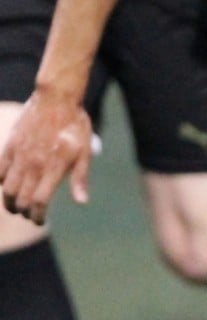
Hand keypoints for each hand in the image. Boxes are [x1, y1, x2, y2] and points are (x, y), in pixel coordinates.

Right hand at [0, 91, 92, 224]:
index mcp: (54, 168)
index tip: (39, 220)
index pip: (38, 202)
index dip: (37, 216)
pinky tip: (6, 185)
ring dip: (9, 201)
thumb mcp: (85, 152)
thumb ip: (80, 178)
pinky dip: (0, 182)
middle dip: (23, 212)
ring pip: (6, 189)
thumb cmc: (75, 126)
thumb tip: (81, 202)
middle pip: (20, 199)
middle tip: (28, 214)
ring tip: (15, 205)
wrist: (57, 99)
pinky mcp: (10, 146)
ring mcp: (19, 156)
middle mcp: (34, 165)